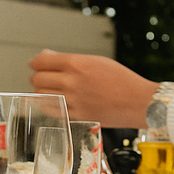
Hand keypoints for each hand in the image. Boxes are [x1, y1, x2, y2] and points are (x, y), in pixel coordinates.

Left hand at [28, 49, 158, 127]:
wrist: (138, 102)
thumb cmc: (121, 80)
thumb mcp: (95, 61)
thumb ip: (68, 60)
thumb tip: (45, 56)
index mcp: (76, 64)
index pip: (40, 61)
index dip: (35, 62)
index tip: (36, 63)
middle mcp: (71, 82)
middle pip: (36, 78)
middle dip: (37, 76)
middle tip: (42, 77)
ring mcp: (72, 101)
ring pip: (40, 95)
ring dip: (41, 91)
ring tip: (49, 89)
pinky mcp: (75, 116)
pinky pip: (50, 110)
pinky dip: (48, 105)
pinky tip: (53, 101)